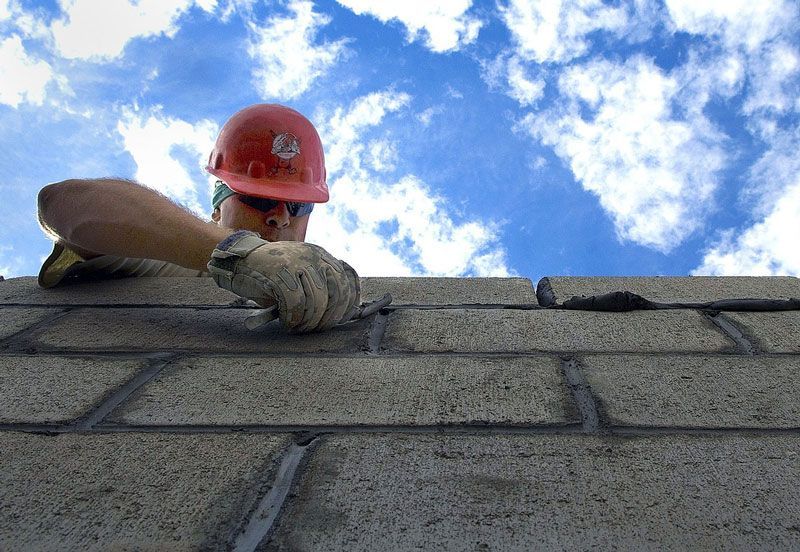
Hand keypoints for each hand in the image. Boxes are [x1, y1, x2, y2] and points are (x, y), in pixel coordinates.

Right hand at [207, 231, 359, 331]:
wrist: (239, 261)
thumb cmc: (271, 276)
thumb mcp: (300, 276)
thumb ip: (320, 287)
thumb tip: (340, 314)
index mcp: (321, 256)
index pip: (348, 279)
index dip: (349, 303)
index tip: (341, 320)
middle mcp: (314, 256)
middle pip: (337, 292)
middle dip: (329, 318)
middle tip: (314, 329)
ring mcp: (297, 262)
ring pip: (318, 301)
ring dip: (309, 322)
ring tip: (298, 328)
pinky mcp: (280, 272)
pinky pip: (296, 303)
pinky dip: (293, 318)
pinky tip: (286, 323)